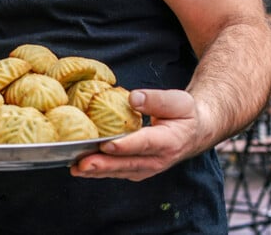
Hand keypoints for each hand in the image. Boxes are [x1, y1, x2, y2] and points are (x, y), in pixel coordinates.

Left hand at [70, 89, 200, 180]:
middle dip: (104, 164)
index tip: (107, 145)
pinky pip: (118, 172)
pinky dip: (100, 172)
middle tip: (82, 164)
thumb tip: (133, 98)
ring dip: (97, 171)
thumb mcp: (178, 101)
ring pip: (120, 171)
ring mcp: (148, 167)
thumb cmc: (184, 114)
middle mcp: (158, 159)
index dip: (125, 145)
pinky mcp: (139, 169)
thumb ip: (156, 100)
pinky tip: (81, 169)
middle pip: (128, 163)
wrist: (194, 132)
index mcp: (169, 141)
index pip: (144, 144)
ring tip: (76, 168)